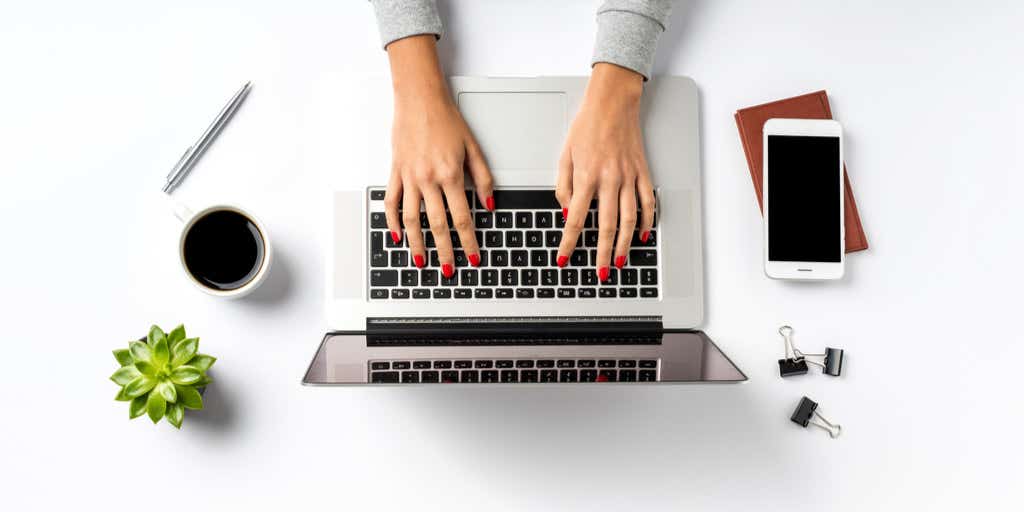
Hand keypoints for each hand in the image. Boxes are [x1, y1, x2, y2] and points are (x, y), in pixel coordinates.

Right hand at [382, 36, 493, 277]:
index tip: (473, 257)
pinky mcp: (395, 172)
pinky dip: (393, 221)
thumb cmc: (446, 119)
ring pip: (412, 219)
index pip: (463, 218)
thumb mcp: (473, 147)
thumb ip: (482, 178)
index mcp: (450, 175)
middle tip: (449, 270)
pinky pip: (392, 202)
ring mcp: (409, 177)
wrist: (419, 98)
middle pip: (437, 225)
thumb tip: (489, 204)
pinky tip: (398, 236)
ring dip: (417, 244)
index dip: (469, 242)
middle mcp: (428, 180)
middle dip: (445, 251)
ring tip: (421, 261)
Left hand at [555, 63, 654, 280]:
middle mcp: (610, 179)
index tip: (564, 258)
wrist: (613, 103)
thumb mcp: (564, 155)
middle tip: (601, 273)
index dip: (569, 242)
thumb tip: (568, 213)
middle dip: (602, 253)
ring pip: (629, 219)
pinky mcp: (642, 172)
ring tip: (621, 262)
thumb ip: (564, 187)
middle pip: (606, 226)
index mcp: (587, 176)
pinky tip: (642, 236)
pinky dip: (646, 222)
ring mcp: (629, 177)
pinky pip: (647, 202)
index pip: (576, 219)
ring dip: (625, 244)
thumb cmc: (586, 126)